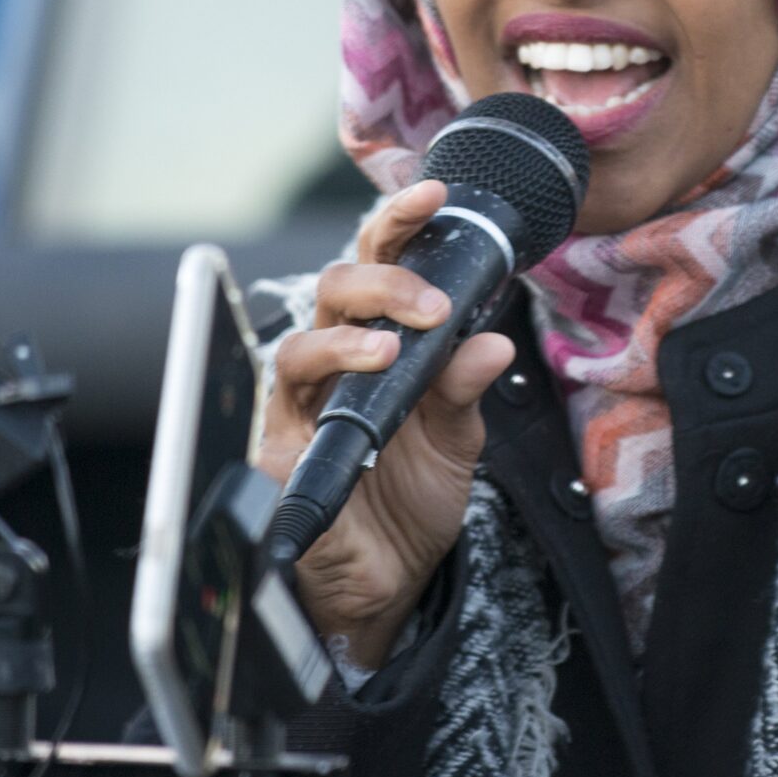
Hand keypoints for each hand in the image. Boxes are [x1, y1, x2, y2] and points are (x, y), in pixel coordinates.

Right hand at [258, 180, 516, 668]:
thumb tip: (494, 344)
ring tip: (395, 346)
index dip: (399, 225)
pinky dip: (323, 386)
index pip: (381, 269)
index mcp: (377, 345)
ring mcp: (302, 405)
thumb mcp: (455, 439)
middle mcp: (333, 365)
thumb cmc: (409, 500)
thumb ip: (466, 389)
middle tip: (433, 303)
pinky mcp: (283, 449)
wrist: (388, 584)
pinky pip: (287, 407)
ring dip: (350, 335)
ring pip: (301, 341)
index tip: (434, 192)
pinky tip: (360, 387)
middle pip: (334, 290)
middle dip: (382, 280)